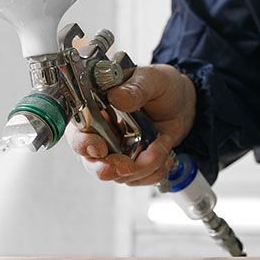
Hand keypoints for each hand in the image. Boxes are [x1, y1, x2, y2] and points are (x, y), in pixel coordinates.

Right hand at [65, 64, 195, 186]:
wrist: (182, 103)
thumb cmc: (161, 86)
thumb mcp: (151, 80)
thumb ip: (135, 88)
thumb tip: (118, 97)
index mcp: (95, 108)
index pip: (77, 131)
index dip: (83, 144)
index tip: (99, 148)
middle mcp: (101, 133)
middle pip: (91, 162)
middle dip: (108, 168)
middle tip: (128, 165)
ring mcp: (116, 151)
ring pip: (117, 174)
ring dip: (142, 167)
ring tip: (160, 147)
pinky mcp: (133, 163)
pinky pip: (138, 179)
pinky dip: (154, 171)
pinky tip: (164, 154)